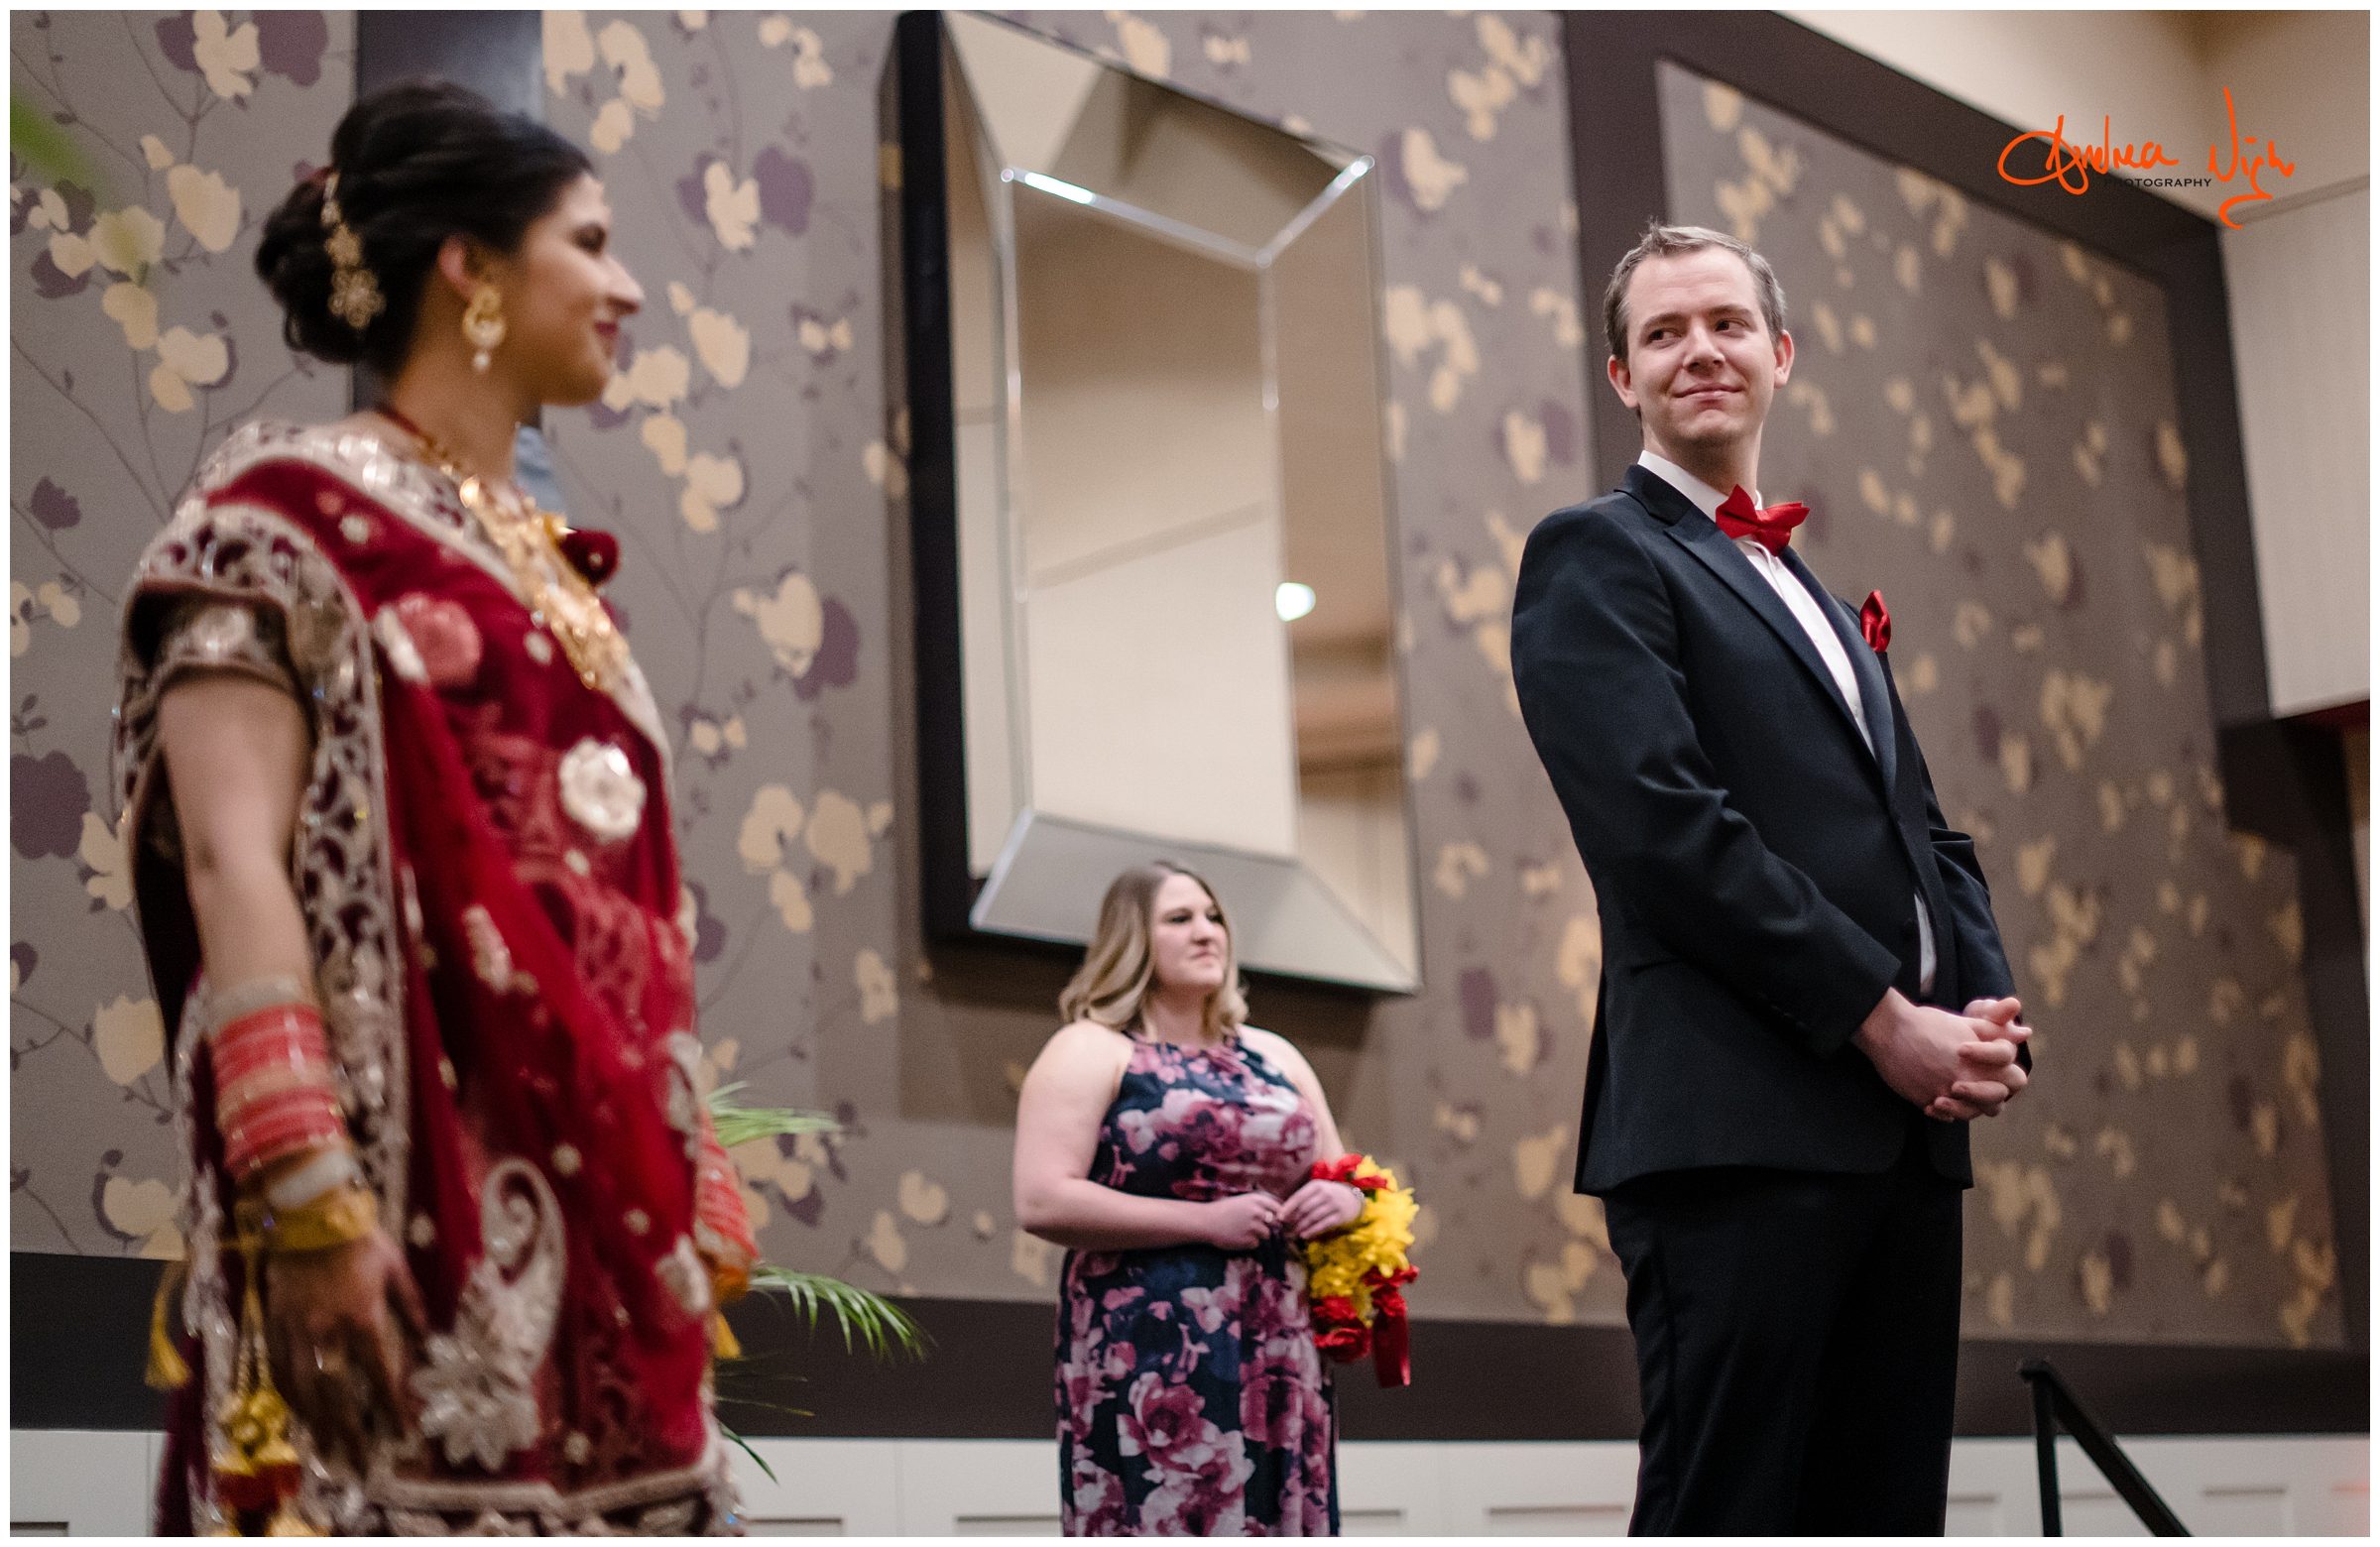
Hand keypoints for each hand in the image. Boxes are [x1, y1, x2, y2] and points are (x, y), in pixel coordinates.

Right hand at [265, 1227, 426, 1463]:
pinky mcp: (273, 1325)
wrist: (308, 1216)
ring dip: (316, 1423)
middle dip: (350, 1432)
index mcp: (363, 1318)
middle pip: (338, 1395)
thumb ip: (412, 1306)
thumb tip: (429, 1338)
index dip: (392, 1407)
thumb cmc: (359, 1240)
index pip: (381, 1375)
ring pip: (304, 1390)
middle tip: (359, 1461)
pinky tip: (297, 1412)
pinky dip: (288, 1397)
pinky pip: (277, 1370)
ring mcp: (296, 1331)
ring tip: (327, 1448)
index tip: (402, 1433)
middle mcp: (328, 1332)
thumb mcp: (396, 1268)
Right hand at [1199, 1192, 1283, 1249]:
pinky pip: (1256, 1244)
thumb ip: (1259, 1205)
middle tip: (1259, 1227)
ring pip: (1267, 1234)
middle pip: (1276, 1222)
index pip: (1279, 1207)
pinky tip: (1238, 1238)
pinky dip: (1250, 1243)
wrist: (1206, 1221)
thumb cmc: (1224, 1210)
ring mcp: (1253, 1226)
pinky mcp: (1248, 1240)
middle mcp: (1257, 1212)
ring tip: (1244, 1232)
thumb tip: (1278, 1214)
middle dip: (1271, 1226)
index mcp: (1256, 1199)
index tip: (1274, 1219)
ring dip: (1259, 1235)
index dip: (1279, 1215)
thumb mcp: (1242, 1201)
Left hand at [1279, 1179, 1365, 1239]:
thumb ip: (1302, 1198)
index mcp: (1316, 1185)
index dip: (1288, 1208)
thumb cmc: (1328, 1195)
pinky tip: (1304, 1235)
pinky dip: (1312, 1231)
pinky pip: (1323, 1225)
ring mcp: (1334, 1205)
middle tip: (1285, 1228)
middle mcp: (1325, 1193)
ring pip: (1313, 1218)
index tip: (1280, 1217)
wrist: (1352, 1198)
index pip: (1299, 1197)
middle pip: (1305, 1208)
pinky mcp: (1340, 1216)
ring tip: (1293, 1233)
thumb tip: (1283, 1212)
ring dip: (1301, 1227)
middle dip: (1293, 1219)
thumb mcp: (1317, 1190)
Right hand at [1854, 990, 2023, 1120]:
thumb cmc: (1927, 1023)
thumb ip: (1996, 1031)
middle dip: (1993, 1092)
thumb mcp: (1965, 1023)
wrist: (1888, 1029)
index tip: (1982, 1057)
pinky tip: (1939, 1097)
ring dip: (1969, 1104)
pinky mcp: (1926, 1102)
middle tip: (1977, 1079)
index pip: (2014, 1077)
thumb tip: (2024, 1032)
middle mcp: (1967, 1081)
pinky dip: (1945, 1110)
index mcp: (1982, 1062)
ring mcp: (1946, 1094)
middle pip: (1999, 1100)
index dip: (2004, 1068)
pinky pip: (1946, 1117)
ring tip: (1956, 1090)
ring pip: (1973, 1113)